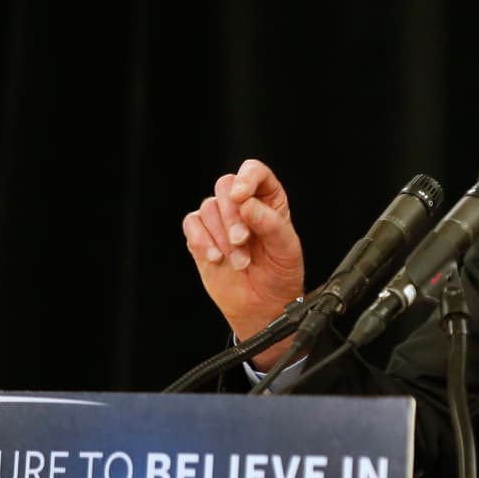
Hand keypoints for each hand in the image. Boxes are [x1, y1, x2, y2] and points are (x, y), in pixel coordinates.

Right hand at [182, 158, 305, 370]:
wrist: (263, 306)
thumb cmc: (280, 275)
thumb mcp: (287, 250)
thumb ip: (271, 224)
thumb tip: (247, 204)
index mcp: (269, 201)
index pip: (255, 171)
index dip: (246, 178)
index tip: (241, 197)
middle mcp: (243, 206)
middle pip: (225, 186)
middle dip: (231, 215)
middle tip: (242, 240)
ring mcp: (220, 221)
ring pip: (208, 207)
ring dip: (221, 236)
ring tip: (238, 261)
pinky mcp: (202, 237)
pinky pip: (192, 224)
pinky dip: (201, 240)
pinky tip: (216, 257)